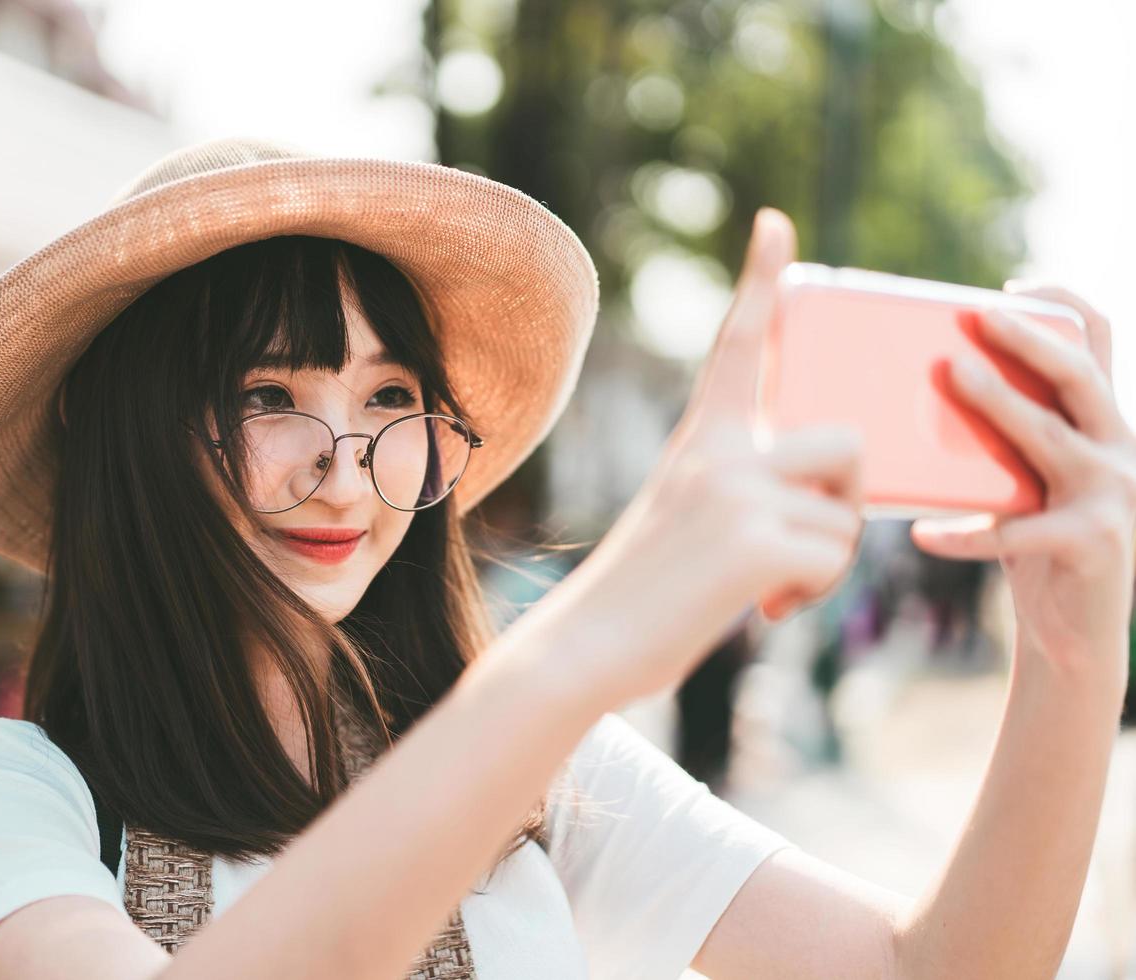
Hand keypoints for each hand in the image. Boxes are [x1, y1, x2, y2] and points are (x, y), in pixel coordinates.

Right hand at [552, 208, 865, 697]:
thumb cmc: (640, 595)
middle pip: (845, 442)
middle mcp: (717, 454)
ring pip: (846, 514)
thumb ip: (744, 492)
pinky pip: (834, 557)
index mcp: (697, 441)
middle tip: (803, 547)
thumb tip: (832, 508)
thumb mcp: (685, 518)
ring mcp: (735, 493)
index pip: (736, 345)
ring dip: (826, 560)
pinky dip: (810, 595)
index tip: (776, 222)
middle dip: (846, 499)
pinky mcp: (755, 542)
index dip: (760, 279)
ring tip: (771, 590)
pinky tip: (762, 609)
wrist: (584, 646)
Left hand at [909, 285, 1135, 682]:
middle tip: (978, 315)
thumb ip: (1002, 441)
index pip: (1097, 345)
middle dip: (1029, 340)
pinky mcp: (1096, 542)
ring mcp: (1115, 494)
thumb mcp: (1026, 481)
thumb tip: (924, 394)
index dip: (1063, 306)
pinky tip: (924, 534)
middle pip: (1078, 376)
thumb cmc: (1036, 545)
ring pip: (1050, 435)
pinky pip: (1019, 531)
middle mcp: (1121, 448)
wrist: (1075, 634)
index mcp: (1103, 424)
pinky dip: (966, 534)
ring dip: (999, 402)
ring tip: (949, 376)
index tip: (1014, 287)